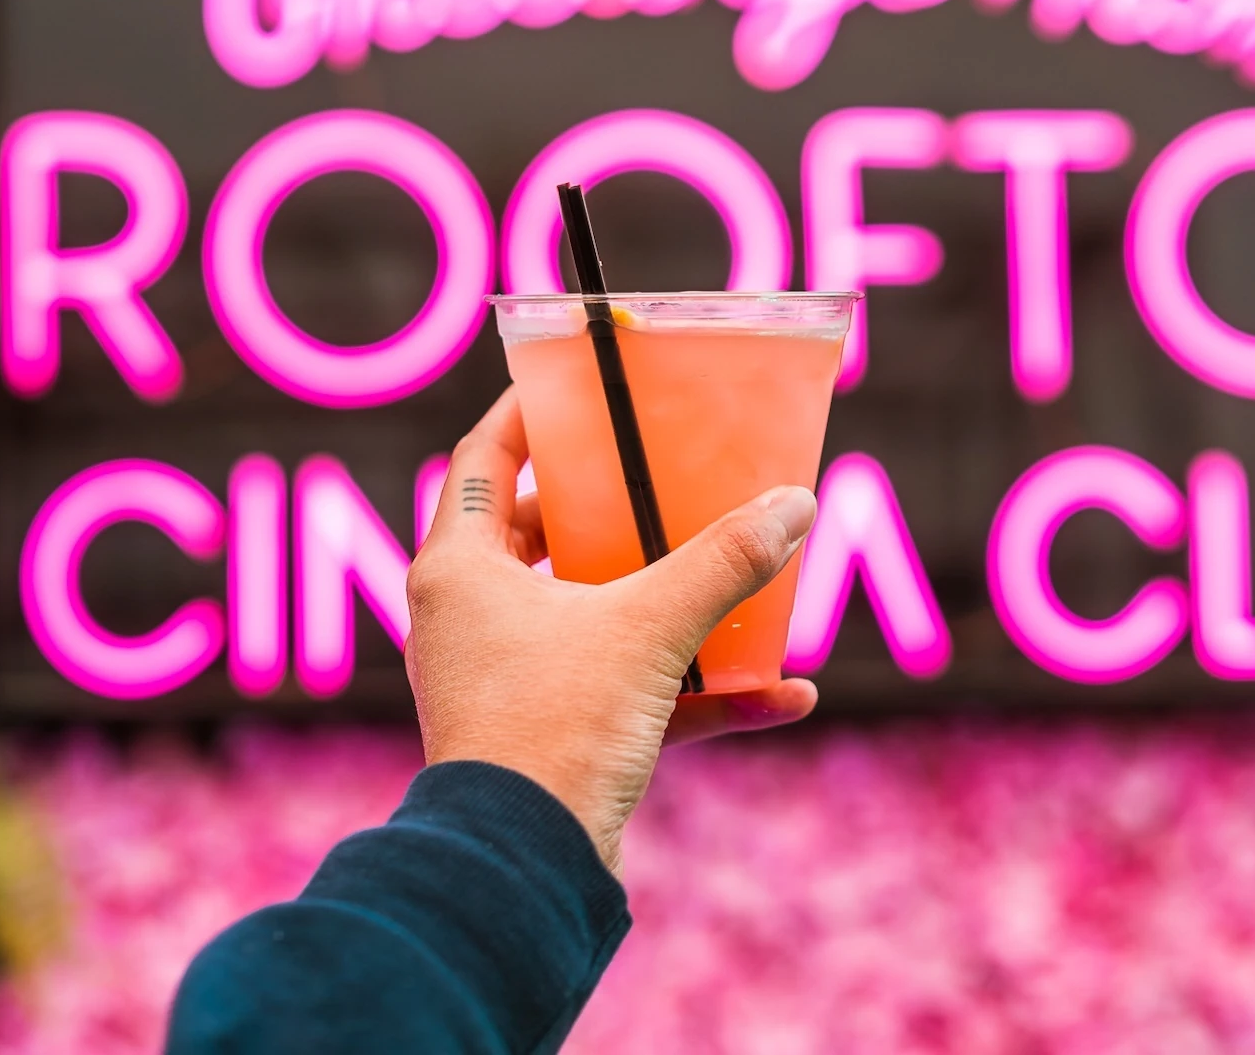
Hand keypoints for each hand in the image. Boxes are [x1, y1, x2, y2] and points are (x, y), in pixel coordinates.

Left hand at [404, 387, 819, 873]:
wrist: (523, 869)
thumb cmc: (555, 728)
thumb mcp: (650, 627)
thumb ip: (724, 561)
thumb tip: (794, 505)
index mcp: (460, 568)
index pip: (483, 458)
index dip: (530, 413)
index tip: (579, 384)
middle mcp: (470, 617)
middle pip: (539, 533)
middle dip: (614, 510)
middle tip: (667, 476)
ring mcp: (506, 678)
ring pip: (592, 615)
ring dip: (668, 602)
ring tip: (737, 577)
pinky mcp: (545, 735)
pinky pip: (625, 692)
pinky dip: (693, 691)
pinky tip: (782, 696)